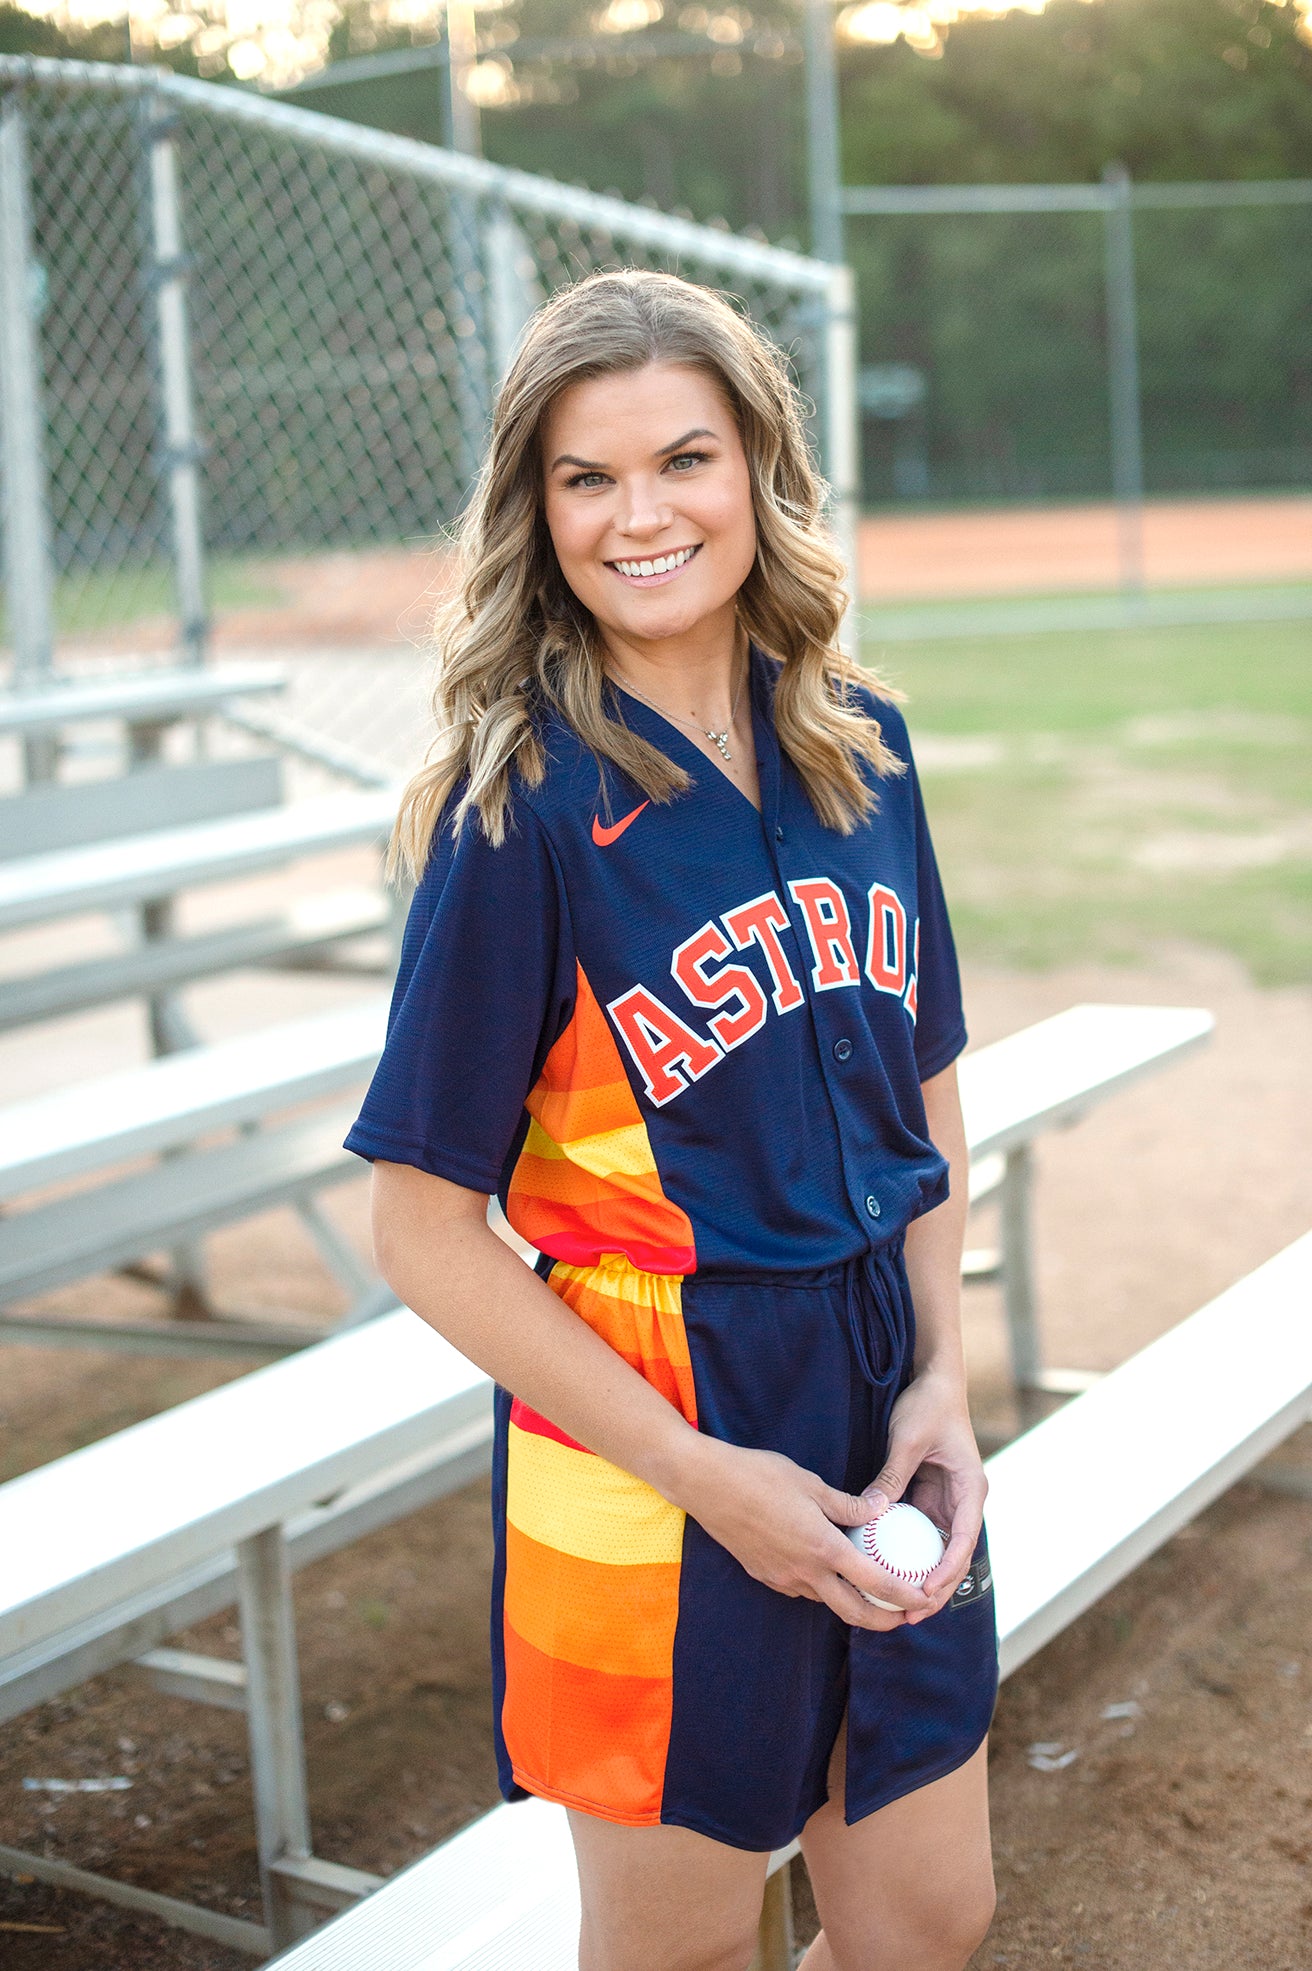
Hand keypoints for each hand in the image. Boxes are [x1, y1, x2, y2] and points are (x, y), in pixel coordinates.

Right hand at [674, 1436, 933, 1632]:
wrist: (706, 1485)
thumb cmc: (758, 1476)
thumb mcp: (810, 1482)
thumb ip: (848, 1504)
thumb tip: (881, 1509)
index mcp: (822, 1548)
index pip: (874, 1583)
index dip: (904, 1596)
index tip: (924, 1601)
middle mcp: (804, 1572)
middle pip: (853, 1613)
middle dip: (884, 1620)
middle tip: (904, 1615)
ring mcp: (781, 1578)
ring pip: (825, 1602)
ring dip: (851, 1604)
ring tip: (870, 1592)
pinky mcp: (764, 1575)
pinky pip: (802, 1590)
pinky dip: (822, 1589)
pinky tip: (826, 1571)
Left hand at [864, 1367, 987, 1625]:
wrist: (934, 1381)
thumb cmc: (927, 1406)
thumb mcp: (908, 1439)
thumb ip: (893, 1475)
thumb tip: (870, 1511)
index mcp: (970, 1488)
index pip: (963, 1539)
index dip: (947, 1570)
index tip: (926, 1592)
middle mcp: (964, 1501)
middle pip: (954, 1555)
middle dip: (935, 1588)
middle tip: (909, 1615)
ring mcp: (947, 1502)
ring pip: (938, 1551)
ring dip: (923, 1579)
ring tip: (899, 1609)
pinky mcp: (930, 1499)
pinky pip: (920, 1534)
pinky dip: (908, 1556)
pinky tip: (887, 1575)